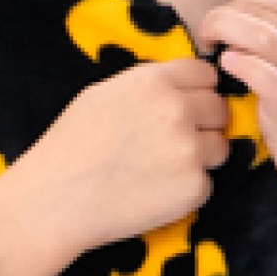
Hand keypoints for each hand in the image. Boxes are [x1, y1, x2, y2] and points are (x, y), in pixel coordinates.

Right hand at [0, 56, 233, 275]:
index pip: (206, 75)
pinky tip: (154, 193)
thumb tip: (180, 87)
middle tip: (172, 144)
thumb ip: (148, 86)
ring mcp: (189, 150)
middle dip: (203, 124)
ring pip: (220, 147)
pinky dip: (187, 190)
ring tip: (162, 170)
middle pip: (219, 110)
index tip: (186, 107)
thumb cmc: (71, 147)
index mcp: (155, 81)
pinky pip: (206, 184)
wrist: (56, 200)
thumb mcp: (103, 94)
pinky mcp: (193, 188)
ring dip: (201, 158)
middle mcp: (177, 111)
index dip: (197, 92)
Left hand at [194, 0, 276, 253]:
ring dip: (226, 31)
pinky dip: (243, 65)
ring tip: (211, 46)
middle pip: (265, 8)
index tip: (229, 15)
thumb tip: (251, 37)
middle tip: (209, 35)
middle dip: (225, 13)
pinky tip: (228, 67)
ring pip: (263, 35)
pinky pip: (268, 77)